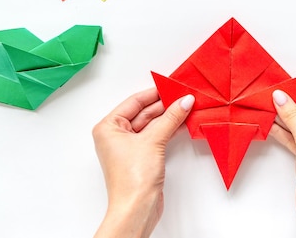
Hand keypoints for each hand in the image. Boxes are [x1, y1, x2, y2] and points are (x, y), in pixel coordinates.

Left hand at [92, 88, 194, 237]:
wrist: (137, 209)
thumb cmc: (132, 179)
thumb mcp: (153, 141)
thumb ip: (170, 118)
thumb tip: (183, 101)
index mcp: (108, 127)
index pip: (134, 102)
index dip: (154, 93)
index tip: (171, 86)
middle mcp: (115, 136)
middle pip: (143, 113)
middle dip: (164, 105)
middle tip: (184, 96)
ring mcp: (129, 148)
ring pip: (151, 125)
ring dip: (169, 117)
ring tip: (186, 106)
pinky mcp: (141, 158)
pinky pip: (156, 137)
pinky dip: (168, 130)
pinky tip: (182, 122)